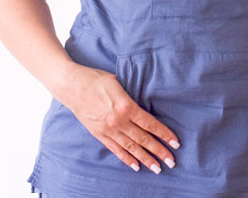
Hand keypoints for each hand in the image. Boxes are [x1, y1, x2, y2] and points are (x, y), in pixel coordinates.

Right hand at [61, 62, 180, 173]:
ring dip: (146, 158)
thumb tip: (141, 108)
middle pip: (143, 139)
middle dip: (159, 151)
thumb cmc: (96, 79)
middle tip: (171, 161)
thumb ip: (130, 98)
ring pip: (131, 148)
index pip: (150, 124)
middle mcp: (119, 122)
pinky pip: (116, 149)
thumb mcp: (118, 83)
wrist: (72, 86)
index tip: (175, 143)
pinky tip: (136, 165)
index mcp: (126, 107)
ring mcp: (108, 130)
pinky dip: (127, 159)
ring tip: (158, 168)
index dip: (164, 134)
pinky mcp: (99, 134)